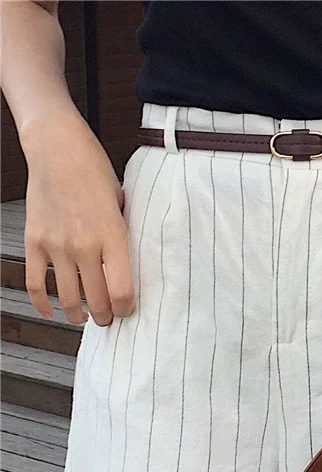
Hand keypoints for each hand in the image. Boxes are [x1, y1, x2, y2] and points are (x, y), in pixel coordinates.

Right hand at [21, 110, 133, 325]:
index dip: (126, 309)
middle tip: (109, 319)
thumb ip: (125, 236)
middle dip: (105, 316)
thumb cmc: (95, 172)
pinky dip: (43, 302)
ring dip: (77, 314)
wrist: (57, 148)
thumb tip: (132, 264)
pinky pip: (35, 282)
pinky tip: (51, 311)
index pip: (122, 291)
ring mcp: (57, 245)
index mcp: (113, 237)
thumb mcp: (123, 205)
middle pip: (97, 299)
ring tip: (84, 318)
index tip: (128, 311)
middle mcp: (84, 245)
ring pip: (67, 297)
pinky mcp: (35, 241)